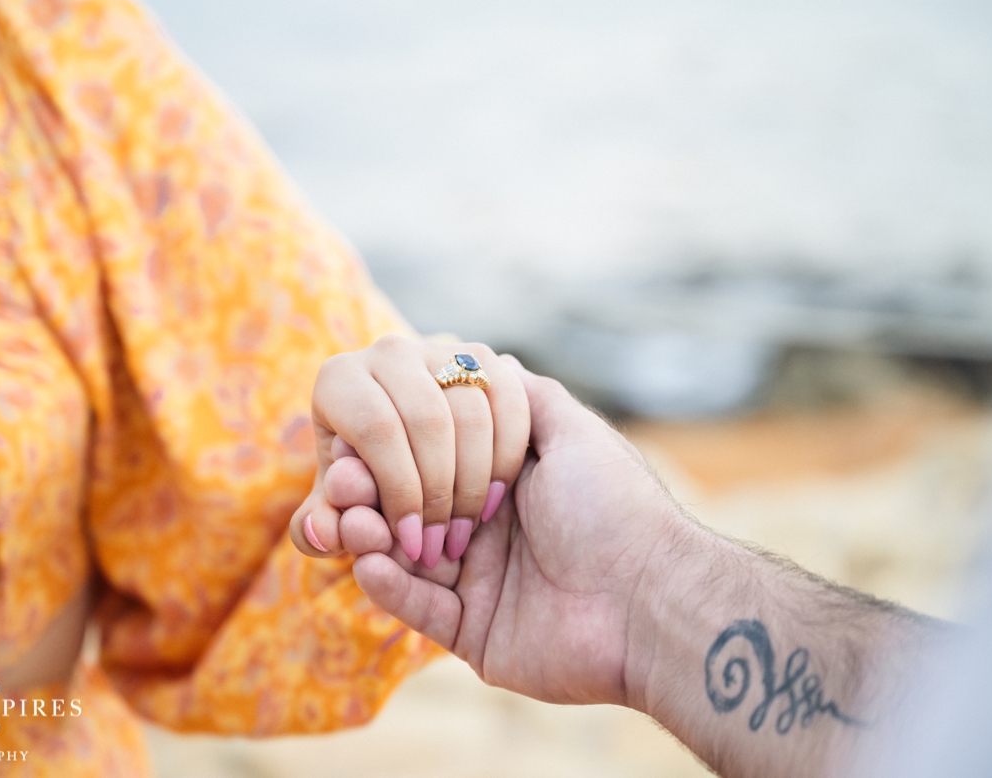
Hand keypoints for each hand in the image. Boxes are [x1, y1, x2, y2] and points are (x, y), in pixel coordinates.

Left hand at [289, 336, 529, 569]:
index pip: (377, 429)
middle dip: (439, 493)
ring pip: (470, 412)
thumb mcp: (335, 501)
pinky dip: (506, 455)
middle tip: (440, 544)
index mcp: (341, 379)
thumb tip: (324, 533)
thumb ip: (322, 524)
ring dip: (473, 483)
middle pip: (427, 420)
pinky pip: (508, 401)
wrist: (397, 435)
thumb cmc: (360, 475)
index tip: (410, 541)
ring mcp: (438, 348)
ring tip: (463, 532)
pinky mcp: (482, 355)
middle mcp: (388, 352)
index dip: (398, 490)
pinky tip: (491, 500)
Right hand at [343, 363, 686, 708]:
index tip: (362, 434)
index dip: (396, 448)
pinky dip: (390, 586)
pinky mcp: (472, 632)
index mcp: (505, 482)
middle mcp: (486, 528)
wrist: (650, 596)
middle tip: (341, 480)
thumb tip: (488, 358)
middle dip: (370, 491)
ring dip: (370, 534)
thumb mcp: (570, 430)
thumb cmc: (613, 506)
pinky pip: (419, 608)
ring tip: (351, 521)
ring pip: (402, 555)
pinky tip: (368, 563)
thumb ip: (521, 396)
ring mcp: (477, 582)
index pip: (431, 458)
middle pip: (407, 505)